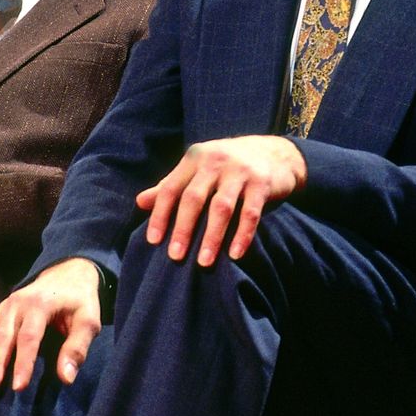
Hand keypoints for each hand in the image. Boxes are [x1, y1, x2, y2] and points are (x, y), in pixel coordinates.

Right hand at [0, 257, 102, 390]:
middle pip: (3, 336)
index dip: (23, 363)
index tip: (19, 387)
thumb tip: (66, 378)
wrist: (67, 274)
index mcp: (40, 304)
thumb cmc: (80, 301)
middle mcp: (17, 304)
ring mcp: (4, 307)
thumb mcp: (89, 321)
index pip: (29, 337)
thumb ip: (77, 348)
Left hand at [135, 135, 305, 265]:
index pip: (171, 188)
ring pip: (221, 208)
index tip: (154, 241)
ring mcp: (240, 171)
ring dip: (212, 237)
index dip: (160, 215)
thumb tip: (140, 202)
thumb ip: (171, 185)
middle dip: (183, 229)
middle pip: (194, 198)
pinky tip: (235, 254)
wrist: (275, 152)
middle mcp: (215, 161)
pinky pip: (250, 213)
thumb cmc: (227, 166)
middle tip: (175, 256)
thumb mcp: (198, 169)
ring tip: (204, 263)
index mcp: (195, 158)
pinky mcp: (262, 183)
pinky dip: (242, 235)